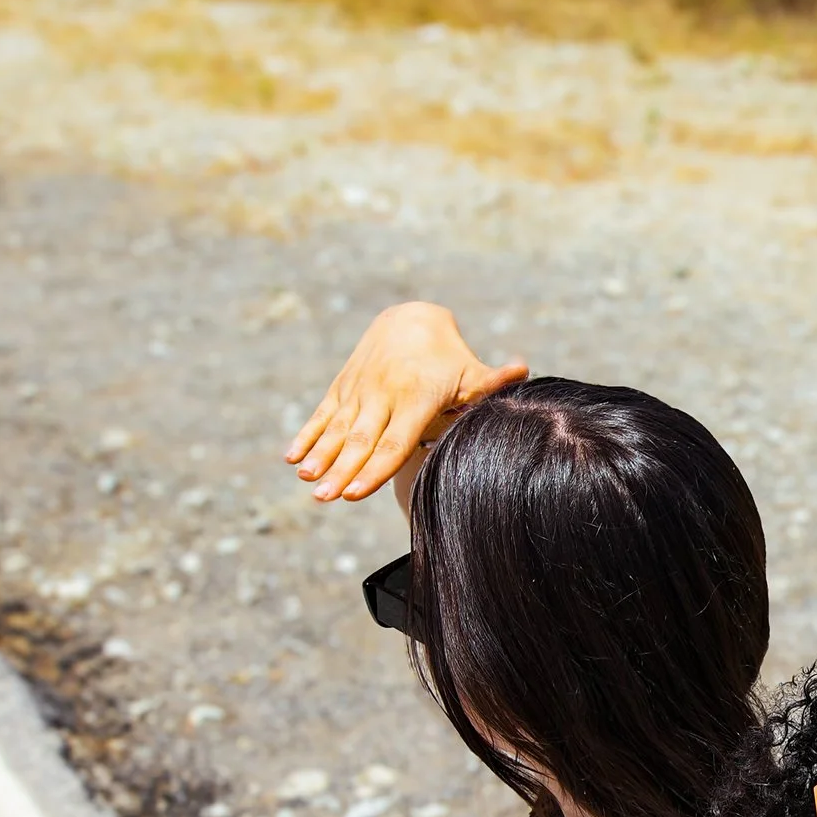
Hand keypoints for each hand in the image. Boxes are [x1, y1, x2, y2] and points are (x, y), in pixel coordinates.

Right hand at [285, 301, 526, 503]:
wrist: (409, 318)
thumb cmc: (448, 356)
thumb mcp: (470, 370)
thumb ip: (491, 381)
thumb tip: (524, 372)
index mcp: (415, 397)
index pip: (394, 441)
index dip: (374, 469)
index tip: (355, 493)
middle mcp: (383, 394)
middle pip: (360, 440)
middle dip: (341, 471)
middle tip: (323, 498)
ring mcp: (360, 390)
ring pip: (337, 428)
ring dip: (320, 456)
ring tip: (306, 480)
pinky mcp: (344, 386)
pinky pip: (322, 414)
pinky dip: (307, 435)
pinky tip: (292, 458)